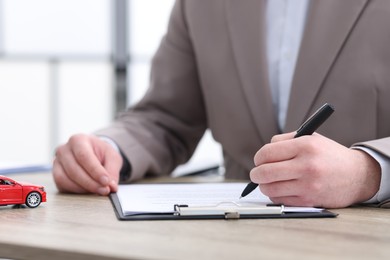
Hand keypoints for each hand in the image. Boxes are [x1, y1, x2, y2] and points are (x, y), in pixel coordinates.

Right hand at [53, 134, 122, 194]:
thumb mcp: (112, 157)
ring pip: (65, 179)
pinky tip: (88, 191)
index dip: (95, 171)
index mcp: (78, 140)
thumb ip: (112, 170)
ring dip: (83, 189)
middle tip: (105, 190)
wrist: (93, 153)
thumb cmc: (101, 153)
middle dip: (91, 183)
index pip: (84, 156)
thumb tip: (111, 187)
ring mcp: (57, 162)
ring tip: (98, 191)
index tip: (106, 182)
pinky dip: (76, 191)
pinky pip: (62, 185)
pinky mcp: (56, 174)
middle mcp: (64, 150)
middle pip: (74, 169)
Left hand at [250, 132, 380, 207]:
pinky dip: (275, 195)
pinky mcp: (309, 201)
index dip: (258, 158)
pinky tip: (282, 189)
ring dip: (264, 185)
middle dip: (256, 173)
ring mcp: (308, 185)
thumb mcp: (310, 138)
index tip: (259, 160)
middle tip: (257, 173)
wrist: (357, 175)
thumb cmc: (328, 155)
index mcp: (305, 146)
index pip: (266, 153)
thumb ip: (284, 141)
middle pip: (264, 172)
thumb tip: (262, 154)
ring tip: (269, 181)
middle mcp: (307, 166)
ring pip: (269, 189)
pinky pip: (279, 200)